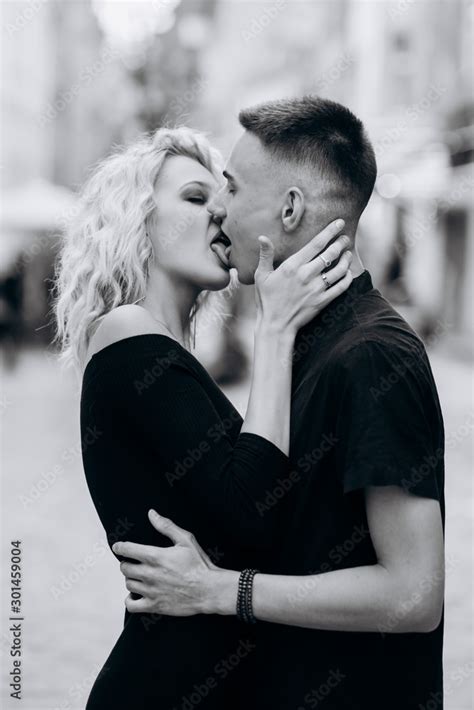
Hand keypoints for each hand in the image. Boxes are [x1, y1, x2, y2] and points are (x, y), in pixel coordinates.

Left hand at [112, 510, 217, 615]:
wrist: (209, 589)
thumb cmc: (199, 564)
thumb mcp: (185, 540)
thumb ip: (166, 526)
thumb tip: (152, 514)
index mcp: (156, 556)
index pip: (127, 550)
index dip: (119, 547)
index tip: (118, 547)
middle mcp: (150, 574)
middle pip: (125, 568)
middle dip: (127, 563)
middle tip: (134, 562)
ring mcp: (151, 591)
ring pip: (128, 584)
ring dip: (131, 579)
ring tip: (139, 576)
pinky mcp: (154, 605)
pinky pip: (131, 605)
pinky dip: (130, 599)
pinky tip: (136, 594)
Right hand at [255, 218, 352, 335]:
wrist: (275, 325)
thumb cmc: (266, 299)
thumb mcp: (261, 276)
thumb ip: (265, 255)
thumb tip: (262, 237)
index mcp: (292, 266)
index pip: (316, 243)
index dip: (330, 231)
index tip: (339, 223)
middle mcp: (306, 275)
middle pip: (330, 254)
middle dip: (341, 243)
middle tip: (346, 238)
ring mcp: (316, 289)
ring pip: (339, 269)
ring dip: (346, 259)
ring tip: (348, 253)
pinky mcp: (323, 301)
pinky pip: (341, 287)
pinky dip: (347, 278)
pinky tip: (348, 272)